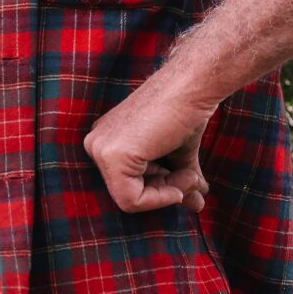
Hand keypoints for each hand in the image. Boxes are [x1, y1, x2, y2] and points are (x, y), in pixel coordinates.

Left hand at [84, 84, 213, 213]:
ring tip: (192, 174)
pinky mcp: (112, 155)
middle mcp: (96, 144)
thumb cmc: (185, 113)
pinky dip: (161, 197)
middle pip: (127, 194)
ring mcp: (100, 149)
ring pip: (129, 200)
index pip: (127, 186)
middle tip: (195, 181)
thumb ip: (179, 180)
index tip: (188, 179)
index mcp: (106, 142)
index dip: (161, 190)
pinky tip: (184, 176)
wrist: (193, 87)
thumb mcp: (178, 155)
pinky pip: (131, 199)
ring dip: (170, 193)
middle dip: (167, 193)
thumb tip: (196, 206)